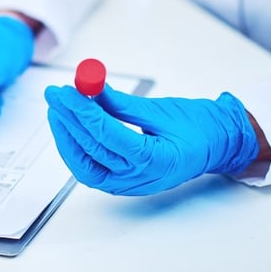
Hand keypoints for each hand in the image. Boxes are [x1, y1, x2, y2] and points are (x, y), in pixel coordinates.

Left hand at [44, 84, 258, 194]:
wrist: (215, 146)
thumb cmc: (196, 127)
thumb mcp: (160, 109)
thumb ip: (121, 102)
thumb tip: (89, 86)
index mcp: (158, 160)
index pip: (109, 136)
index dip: (84, 112)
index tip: (68, 91)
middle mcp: (141, 178)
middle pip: (92, 149)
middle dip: (69, 119)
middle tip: (56, 94)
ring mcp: (129, 184)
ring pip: (85, 164)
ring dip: (66, 135)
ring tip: (57, 108)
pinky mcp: (120, 182)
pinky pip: (89, 169)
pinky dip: (74, 148)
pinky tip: (65, 127)